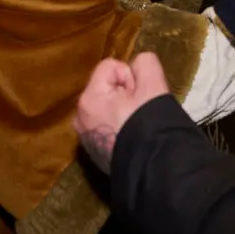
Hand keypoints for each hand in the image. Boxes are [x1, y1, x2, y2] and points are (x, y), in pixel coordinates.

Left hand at [74, 53, 170, 173]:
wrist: (152, 170)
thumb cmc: (149, 126)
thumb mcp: (154, 85)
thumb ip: (145, 63)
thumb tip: (138, 66)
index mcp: (88, 98)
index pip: (112, 66)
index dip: (131, 78)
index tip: (140, 98)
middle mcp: (80, 116)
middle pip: (107, 87)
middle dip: (126, 94)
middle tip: (140, 112)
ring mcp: (85, 136)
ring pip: (108, 106)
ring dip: (123, 110)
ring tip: (136, 126)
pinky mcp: (94, 152)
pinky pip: (106, 125)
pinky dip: (118, 127)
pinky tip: (131, 138)